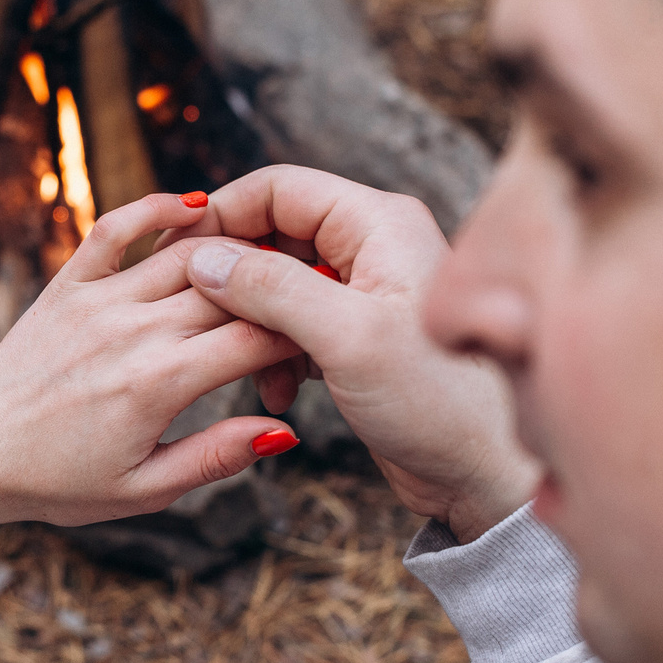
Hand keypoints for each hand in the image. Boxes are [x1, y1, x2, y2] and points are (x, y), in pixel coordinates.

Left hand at [0, 192, 302, 530]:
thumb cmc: (59, 482)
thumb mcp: (145, 489)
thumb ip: (217, 456)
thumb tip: (284, 430)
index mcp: (160, 383)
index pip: (257, 338)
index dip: (303, 332)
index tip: (325, 335)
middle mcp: (133, 330)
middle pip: (232, 290)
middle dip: (279, 290)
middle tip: (309, 295)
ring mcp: (98, 301)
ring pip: (185, 253)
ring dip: (234, 246)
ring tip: (271, 251)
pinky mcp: (67, 285)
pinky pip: (114, 228)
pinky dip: (154, 208)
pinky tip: (193, 205)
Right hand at [182, 166, 538, 542]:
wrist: (487, 473)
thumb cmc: (440, 400)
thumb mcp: (346, 338)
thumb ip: (271, 289)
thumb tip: (204, 259)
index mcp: (381, 223)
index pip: (280, 189)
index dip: (224, 215)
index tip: (175, 253)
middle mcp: (376, 246)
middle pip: (275, 234)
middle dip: (235, 278)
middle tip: (199, 319)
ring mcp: (368, 292)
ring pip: (280, 283)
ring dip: (252, 322)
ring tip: (245, 365)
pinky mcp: (360, 336)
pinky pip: (296, 324)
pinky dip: (273, 351)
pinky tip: (275, 390)